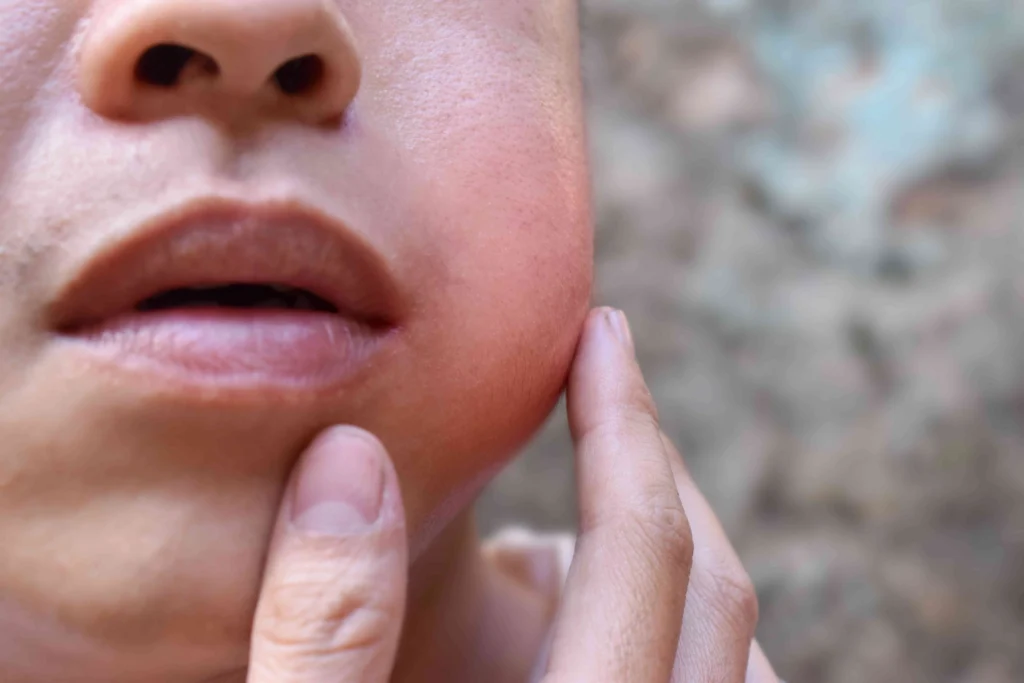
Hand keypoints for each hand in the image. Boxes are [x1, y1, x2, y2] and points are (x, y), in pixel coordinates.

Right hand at [242, 308, 779, 681]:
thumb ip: (319, 633)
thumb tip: (348, 461)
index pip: (642, 553)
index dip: (621, 424)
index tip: (601, 330)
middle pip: (721, 590)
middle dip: (661, 467)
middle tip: (607, 383)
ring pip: (742, 658)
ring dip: (684, 557)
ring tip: (599, 496)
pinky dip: (688, 635)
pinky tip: (605, 624)